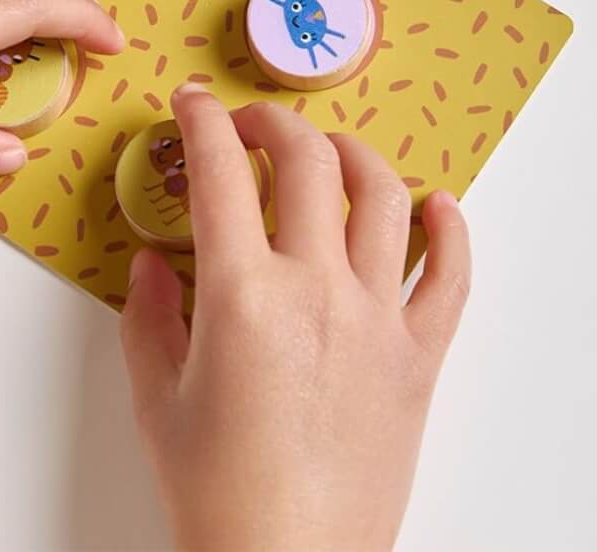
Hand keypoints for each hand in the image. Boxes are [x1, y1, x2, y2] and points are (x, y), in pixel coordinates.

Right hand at [120, 85, 470, 551]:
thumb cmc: (218, 493)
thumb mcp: (157, 397)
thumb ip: (147, 316)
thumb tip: (151, 263)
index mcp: (242, 296)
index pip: (221, 174)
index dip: (202, 122)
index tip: (192, 103)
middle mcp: (316, 290)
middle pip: (306, 162)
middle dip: (271, 123)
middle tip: (249, 124)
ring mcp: (376, 319)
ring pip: (383, 196)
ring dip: (352, 154)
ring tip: (328, 151)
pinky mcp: (418, 357)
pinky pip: (450, 276)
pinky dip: (450, 230)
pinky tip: (437, 206)